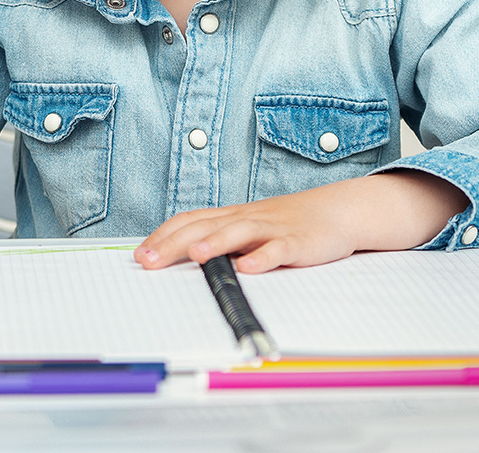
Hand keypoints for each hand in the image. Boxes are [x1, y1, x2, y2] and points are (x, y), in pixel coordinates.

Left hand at [134, 172, 469, 273]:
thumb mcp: (252, 228)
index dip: (163, 237)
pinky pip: (279, 249)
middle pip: (205, 226)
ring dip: (214, 244)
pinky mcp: (299, 242)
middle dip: (174, 244)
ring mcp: (273, 228)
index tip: (139, 256)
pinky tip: (249, 268)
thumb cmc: (290, 223)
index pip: (190, 220)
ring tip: (193, 257)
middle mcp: (248, 218)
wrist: (340, 210)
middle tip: (147, 262)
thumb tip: (179, 257)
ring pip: (239, 233)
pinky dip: (263, 258)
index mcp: (233, 215)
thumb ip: (221, 240)